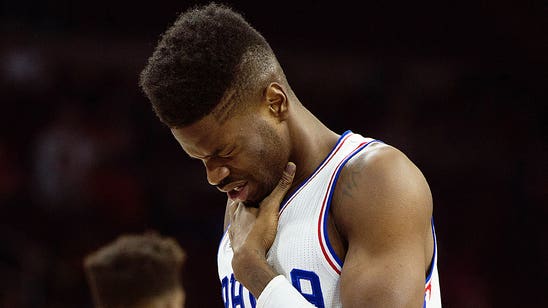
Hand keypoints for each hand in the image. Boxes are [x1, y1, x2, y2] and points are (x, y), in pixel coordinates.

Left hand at [228, 162, 295, 296]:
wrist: (247, 258)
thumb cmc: (259, 231)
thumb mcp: (271, 207)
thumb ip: (280, 188)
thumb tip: (291, 165)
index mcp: (241, 205)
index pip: (243, 190)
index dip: (248, 186)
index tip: (251, 180)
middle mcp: (234, 216)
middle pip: (238, 204)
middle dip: (243, 199)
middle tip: (250, 195)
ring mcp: (233, 230)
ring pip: (234, 218)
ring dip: (239, 215)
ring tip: (245, 212)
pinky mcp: (235, 243)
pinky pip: (235, 234)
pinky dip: (239, 231)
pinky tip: (241, 232)